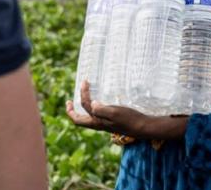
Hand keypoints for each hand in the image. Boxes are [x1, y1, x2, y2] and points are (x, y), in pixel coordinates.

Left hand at [65, 81, 187, 139]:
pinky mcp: (111, 122)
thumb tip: (91, 104)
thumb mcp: (115, 113)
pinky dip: (92, 110)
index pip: (82, 110)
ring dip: (81, 110)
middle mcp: (98, 124)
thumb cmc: (129, 119)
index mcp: (97, 122)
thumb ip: (101, 110)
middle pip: (79, 121)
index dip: (80, 96)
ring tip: (82, 100)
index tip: (85, 83)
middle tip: (68, 101)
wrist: (142, 127)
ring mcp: (104, 124)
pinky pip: (96, 116)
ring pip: (87, 119)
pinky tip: (99, 103)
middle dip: (71, 111)